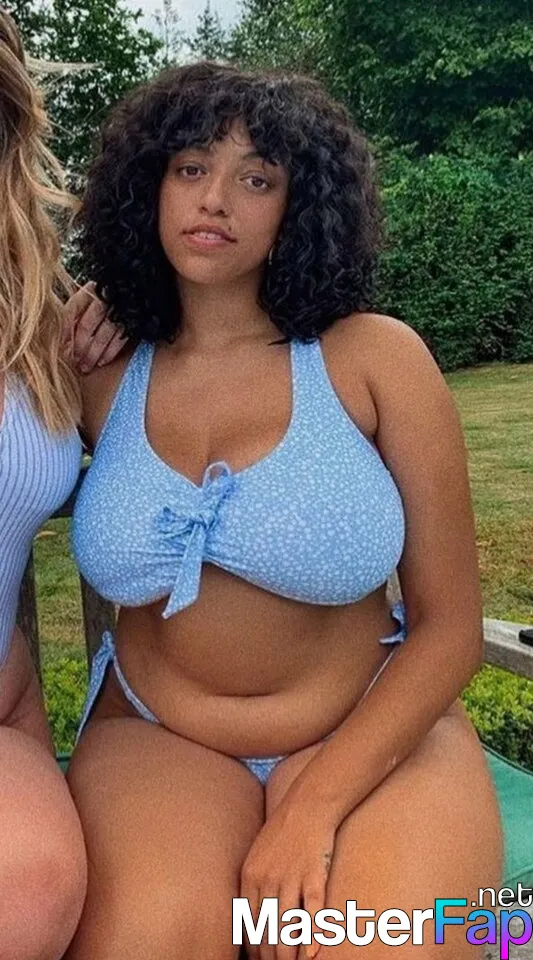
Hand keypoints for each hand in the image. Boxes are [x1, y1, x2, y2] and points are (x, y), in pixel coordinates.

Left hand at [63, 282, 126, 372]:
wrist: (138, 290)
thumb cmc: (108, 298)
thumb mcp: (90, 297)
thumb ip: (75, 311)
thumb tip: (56, 332)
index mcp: (90, 290)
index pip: (71, 312)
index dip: (63, 332)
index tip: (57, 347)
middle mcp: (104, 298)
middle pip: (86, 326)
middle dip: (78, 348)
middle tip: (73, 362)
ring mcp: (119, 310)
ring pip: (101, 337)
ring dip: (92, 355)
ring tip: (85, 366)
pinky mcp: (131, 322)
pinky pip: (118, 341)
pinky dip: (108, 353)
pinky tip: (101, 362)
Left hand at [240, 793, 336, 959]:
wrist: (308, 805)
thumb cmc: (283, 832)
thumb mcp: (258, 855)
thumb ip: (254, 884)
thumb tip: (251, 917)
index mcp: (250, 876)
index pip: (249, 923)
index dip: (254, 949)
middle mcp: (268, 879)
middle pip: (267, 930)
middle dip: (270, 957)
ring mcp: (292, 877)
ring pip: (287, 926)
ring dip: (288, 955)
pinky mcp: (314, 875)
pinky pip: (313, 911)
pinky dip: (312, 935)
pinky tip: (312, 954)